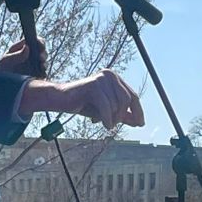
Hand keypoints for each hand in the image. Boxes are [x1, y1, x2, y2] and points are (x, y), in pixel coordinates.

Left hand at [0, 38, 47, 75]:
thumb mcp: (5, 61)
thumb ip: (16, 55)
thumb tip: (27, 47)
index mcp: (20, 48)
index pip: (33, 41)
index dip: (39, 42)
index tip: (41, 45)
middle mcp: (28, 56)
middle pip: (41, 51)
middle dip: (43, 54)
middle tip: (41, 58)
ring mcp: (31, 66)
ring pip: (43, 62)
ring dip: (44, 63)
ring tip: (41, 66)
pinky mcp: (33, 76)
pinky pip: (42, 74)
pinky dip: (43, 74)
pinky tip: (40, 75)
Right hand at [18, 71, 144, 129]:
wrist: (61, 100)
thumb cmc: (84, 104)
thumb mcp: (106, 111)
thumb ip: (122, 114)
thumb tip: (139, 122)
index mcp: (114, 79)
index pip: (133, 95)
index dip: (138, 111)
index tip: (140, 124)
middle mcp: (110, 75)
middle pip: (127, 99)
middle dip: (122, 116)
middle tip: (112, 125)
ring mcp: (101, 79)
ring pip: (116, 104)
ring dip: (112, 118)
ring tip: (105, 123)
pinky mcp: (93, 85)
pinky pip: (106, 106)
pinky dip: (106, 118)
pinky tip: (103, 124)